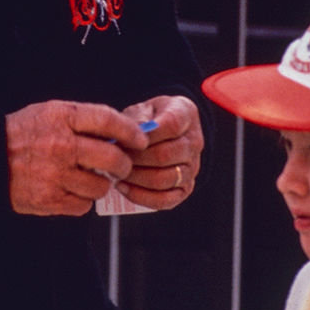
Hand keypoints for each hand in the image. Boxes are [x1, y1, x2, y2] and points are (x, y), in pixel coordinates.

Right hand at [6, 100, 148, 215]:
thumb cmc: (24, 132)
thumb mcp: (51, 112)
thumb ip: (83, 120)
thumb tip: (121, 133)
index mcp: (62, 118)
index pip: (108, 121)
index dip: (130, 131)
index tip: (140, 139)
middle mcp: (61, 145)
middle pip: (112, 157)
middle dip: (124, 164)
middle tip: (122, 165)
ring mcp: (55, 174)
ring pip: (100, 186)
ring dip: (102, 184)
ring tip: (91, 178)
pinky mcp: (49, 199)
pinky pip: (82, 206)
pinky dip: (82, 200)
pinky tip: (73, 190)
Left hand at [117, 95, 203, 209]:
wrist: (161, 132)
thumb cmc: (148, 118)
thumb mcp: (141, 109)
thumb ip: (136, 119)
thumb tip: (126, 137)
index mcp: (186, 114)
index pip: (172, 124)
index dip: (147, 134)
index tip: (126, 137)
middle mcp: (194, 142)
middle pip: (166, 154)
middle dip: (135, 158)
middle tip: (114, 157)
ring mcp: (192, 167)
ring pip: (164, 179)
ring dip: (136, 178)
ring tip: (117, 172)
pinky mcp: (185, 189)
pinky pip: (165, 200)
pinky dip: (141, 196)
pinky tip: (123, 187)